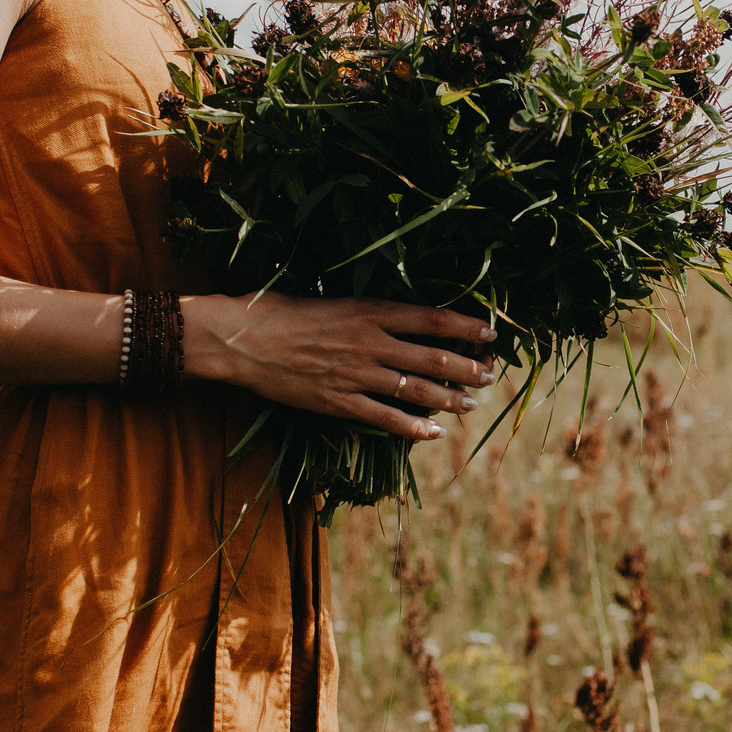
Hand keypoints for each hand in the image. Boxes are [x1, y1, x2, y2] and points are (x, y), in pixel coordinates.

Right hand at [180, 292, 496, 440]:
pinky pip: (385, 418)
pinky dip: (413, 427)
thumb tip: (393, 316)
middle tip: (490, 374)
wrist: (241, 339)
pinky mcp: (339, 402)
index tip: (490, 333)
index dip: (465, 327)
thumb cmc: (278, 310)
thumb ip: (364, 310)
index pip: (431, 319)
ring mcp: (356, 374)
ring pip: (416, 389)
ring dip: (449, 397)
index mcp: (369, 310)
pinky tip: (433, 433)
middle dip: (468, 366)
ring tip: (472, 403)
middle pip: (433, 356)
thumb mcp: (329, 298)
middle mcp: (370, 342)